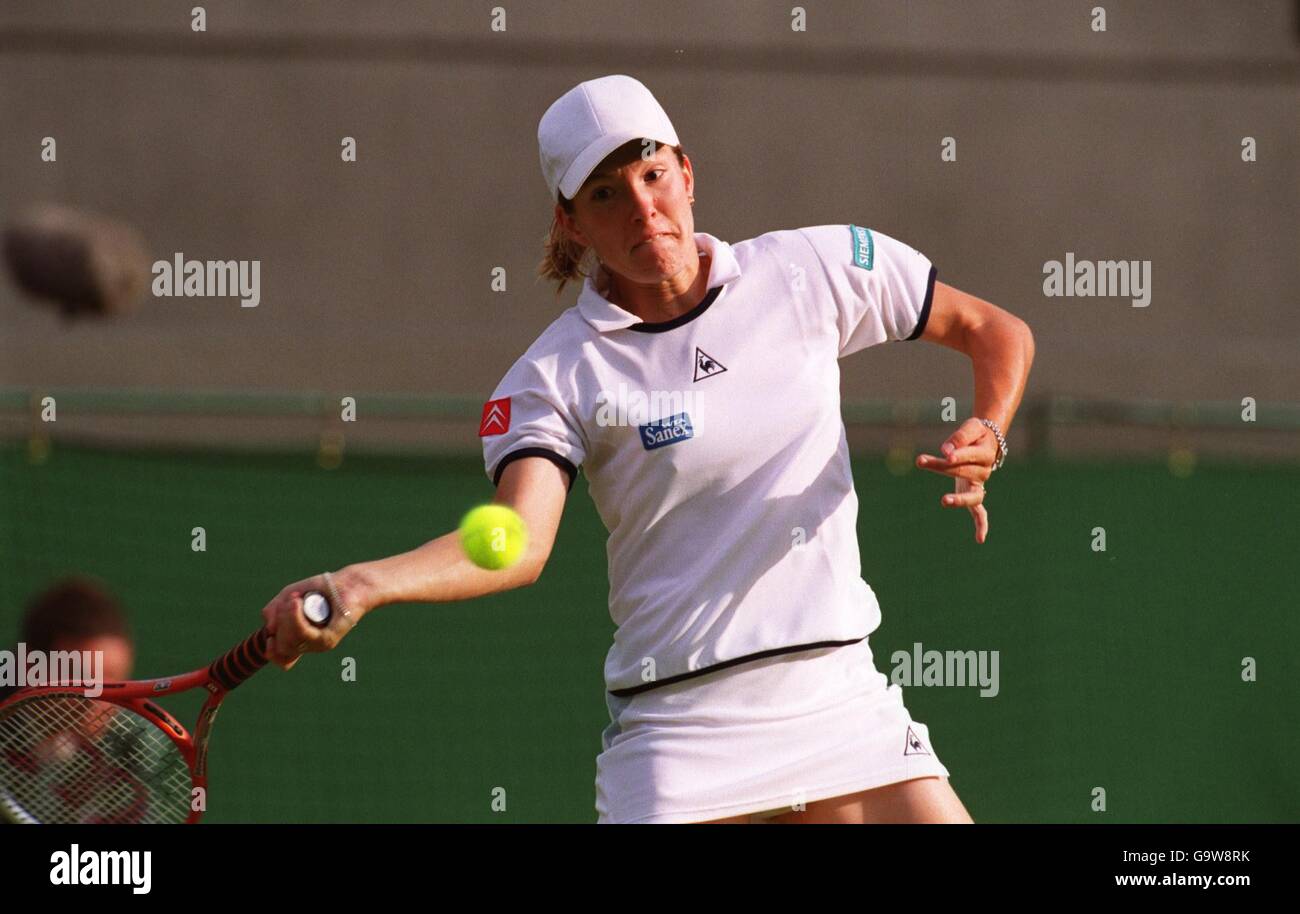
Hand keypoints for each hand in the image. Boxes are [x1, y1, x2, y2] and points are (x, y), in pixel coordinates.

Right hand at [259, 571, 365, 669]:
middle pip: (282, 647)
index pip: (282, 659)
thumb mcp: (288, 597)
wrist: (348, 583)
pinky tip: (297, 602)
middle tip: (290, 602)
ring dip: (286, 617)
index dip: (272, 652)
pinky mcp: (329, 638)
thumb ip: (273, 611)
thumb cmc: (320, 590)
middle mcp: (309, 645)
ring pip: (289, 641)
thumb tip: (270, 629)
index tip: (270, 638)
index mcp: (299, 639)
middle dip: (279, 623)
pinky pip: (303, 633)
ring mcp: (319, 643)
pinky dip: (295, 617)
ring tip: (296, 599)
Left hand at [914, 418, 997, 543]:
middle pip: (962, 472)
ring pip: (973, 496)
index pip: (967, 456)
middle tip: (921, 460)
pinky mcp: (974, 494)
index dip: (956, 455)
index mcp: (986, 454)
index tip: (943, 453)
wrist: (986, 441)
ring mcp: (980, 485)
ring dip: (959, 500)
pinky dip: (981, 525)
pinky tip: (979, 540)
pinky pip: (981, 513)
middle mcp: (985, 471)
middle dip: (941, 467)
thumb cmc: (976, 434)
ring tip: (943, 500)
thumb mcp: (970, 427)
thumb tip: (945, 452)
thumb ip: (959, 438)